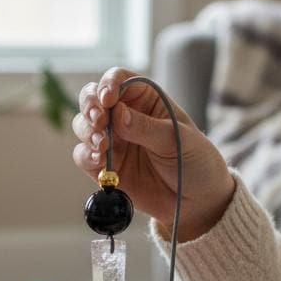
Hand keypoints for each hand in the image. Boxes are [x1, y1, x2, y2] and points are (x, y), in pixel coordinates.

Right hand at [73, 67, 235, 241]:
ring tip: (102, 145)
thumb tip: (118, 114)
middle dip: (90, 106)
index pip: (119, 79)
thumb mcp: (177, 140)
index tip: (108, 99)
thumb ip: (146, 127)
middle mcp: (124, 116)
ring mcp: (113, 141)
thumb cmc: (196, 161)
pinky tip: (99, 160)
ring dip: (87, 132)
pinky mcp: (105, 166)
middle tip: (98, 121)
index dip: (109, 84)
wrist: (197, 200)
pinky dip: (86, 156)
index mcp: (146, 99)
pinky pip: (84, 156)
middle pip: (93, 98)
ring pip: (84, 126)